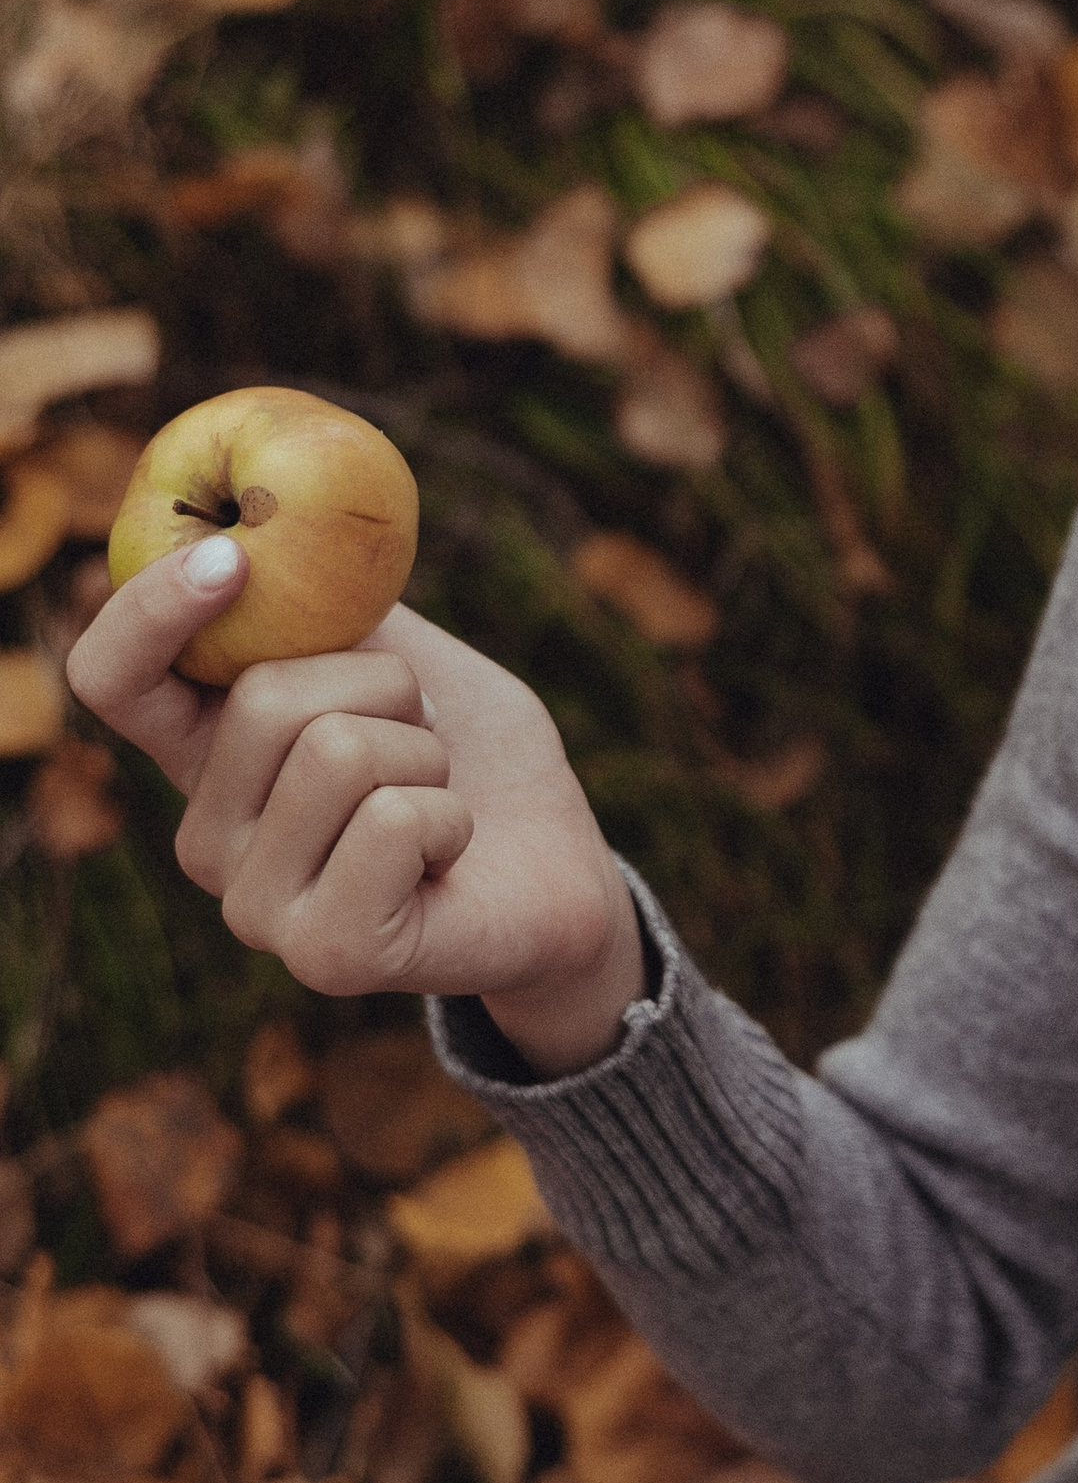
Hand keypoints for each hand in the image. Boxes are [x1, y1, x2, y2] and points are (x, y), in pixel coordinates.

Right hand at [68, 536, 645, 1073]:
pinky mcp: (324, 953)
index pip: (110, 678)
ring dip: (425, 755)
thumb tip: (248, 529)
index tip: (233, 557)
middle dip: (385, 687)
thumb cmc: (474, 756)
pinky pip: (390, 822)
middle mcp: (208, 838)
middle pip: (264, 697)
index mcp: (206, 755)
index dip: (149, 608)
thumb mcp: (395, 654)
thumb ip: (317, 607)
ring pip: (334, 752)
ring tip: (437, 797)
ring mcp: (256, 908)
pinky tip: (449, 858)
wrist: (562, 869)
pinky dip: (450, 816)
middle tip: (420, 738)